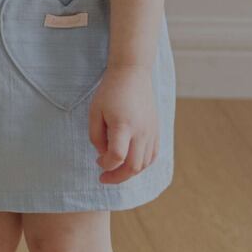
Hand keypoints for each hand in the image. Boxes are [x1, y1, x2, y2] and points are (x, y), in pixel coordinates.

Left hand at [89, 65, 158, 182]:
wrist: (133, 73)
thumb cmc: (110, 91)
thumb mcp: (95, 112)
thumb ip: (96, 137)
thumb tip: (104, 155)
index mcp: (123, 125)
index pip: (117, 157)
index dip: (106, 165)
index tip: (97, 161)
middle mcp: (141, 131)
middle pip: (134, 167)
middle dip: (117, 177)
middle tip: (104, 178)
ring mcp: (151, 132)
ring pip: (144, 164)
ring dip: (129, 172)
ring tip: (115, 169)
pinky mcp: (156, 130)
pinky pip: (152, 156)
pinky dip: (141, 164)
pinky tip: (129, 162)